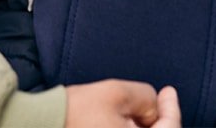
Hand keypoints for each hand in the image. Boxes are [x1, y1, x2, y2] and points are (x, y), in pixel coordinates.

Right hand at [66, 81, 181, 127]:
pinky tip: (124, 120)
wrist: (43, 123)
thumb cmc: (77, 111)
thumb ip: (145, 96)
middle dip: (160, 119)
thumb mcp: (117, 92)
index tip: (169, 91)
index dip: (172, 108)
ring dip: (143, 126)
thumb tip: (153, 107)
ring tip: (135, 109)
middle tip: (158, 99)